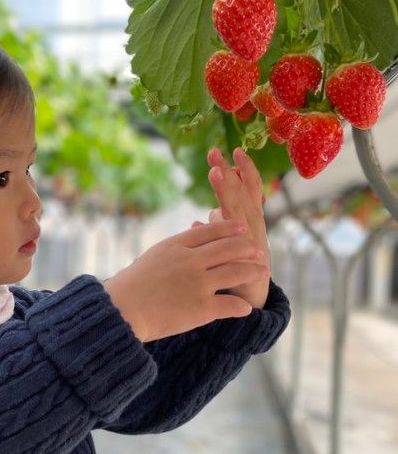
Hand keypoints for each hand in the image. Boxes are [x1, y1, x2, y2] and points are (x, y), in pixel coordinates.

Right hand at [103, 219, 270, 341]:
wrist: (121, 310)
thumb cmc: (129, 287)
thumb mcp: (151, 258)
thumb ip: (173, 251)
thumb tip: (188, 245)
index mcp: (176, 246)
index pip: (209, 232)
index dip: (229, 228)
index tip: (242, 228)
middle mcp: (190, 261)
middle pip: (228, 248)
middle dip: (247, 248)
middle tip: (259, 250)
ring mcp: (198, 283)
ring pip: (236, 272)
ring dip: (253, 271)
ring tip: (263, 272)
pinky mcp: (202, 307)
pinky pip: (231, 304)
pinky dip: (241, 306)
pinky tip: (246, 308)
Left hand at [190, 147, 270, 308]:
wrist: (249, 302)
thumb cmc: (235, 271)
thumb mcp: (224, 246)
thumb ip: (215, 231)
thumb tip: (200, 218)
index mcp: (249, 221)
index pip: (247, 190)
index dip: (241, 172)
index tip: (233, 151)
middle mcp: (253, 227)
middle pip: (244, 195)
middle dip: (234, 173)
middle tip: (221, 152)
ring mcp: (250, 242)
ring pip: (239, 210)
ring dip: (228, 190)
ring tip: (216, 171)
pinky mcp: (244, 257)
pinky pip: (234, 238)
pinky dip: (223, 224)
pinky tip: (210, 212)